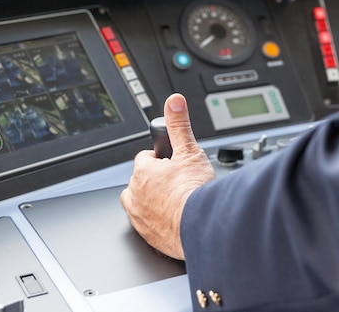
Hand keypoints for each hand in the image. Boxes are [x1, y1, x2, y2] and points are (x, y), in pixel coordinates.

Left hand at [120, 93, 214, 259]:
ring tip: (174, 200)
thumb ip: (179, 125)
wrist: (204, 228)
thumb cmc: (195, 193)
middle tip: (178, 182)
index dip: (161, 159)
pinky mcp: (148, 236)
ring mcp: (140, 218)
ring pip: (140, 203)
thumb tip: (173, 102)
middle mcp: (135, 195)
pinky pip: (147, 224)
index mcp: (142, 173)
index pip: (145, 159)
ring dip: (152, 200)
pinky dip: (158, 220)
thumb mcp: (190, 151)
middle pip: (141, 181)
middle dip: (156, 180)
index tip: (172, 163)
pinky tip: (174, 218)